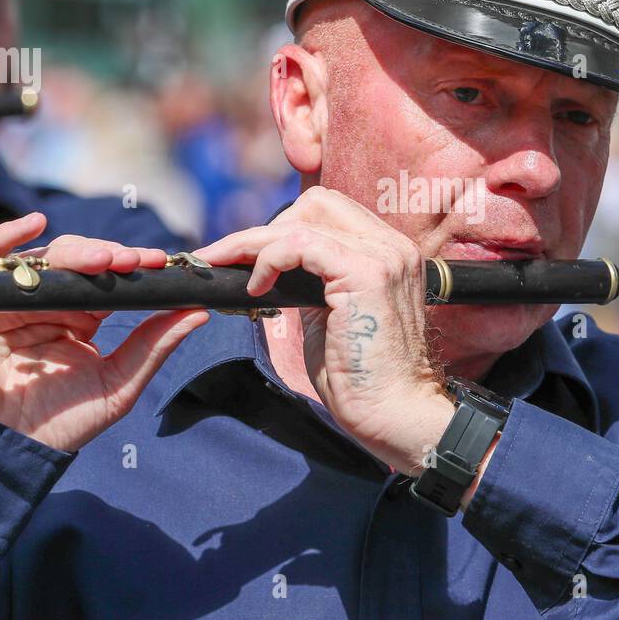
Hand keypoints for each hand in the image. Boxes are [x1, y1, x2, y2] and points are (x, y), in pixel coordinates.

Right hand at [0, 212, 208, 451]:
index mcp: (76, 318)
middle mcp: (41, 304)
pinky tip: (31, 226)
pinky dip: (0, 237)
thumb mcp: (117, 385)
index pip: (106, 280)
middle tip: (133, 261)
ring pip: (37, 258)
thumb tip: (198, 311)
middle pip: (74, 262)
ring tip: (102, 260)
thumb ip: (153, 346)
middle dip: (106, 256)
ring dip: (72, 252)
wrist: (6, 458)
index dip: (131, 266)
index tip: (161, 262)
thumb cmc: (60, 427)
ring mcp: (2, 302)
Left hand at [194, 186, 455, 475]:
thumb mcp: (329, 318)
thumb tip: (273, 271)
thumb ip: (310, 286)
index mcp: (387, 253)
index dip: (282, 227)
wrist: (395, 414)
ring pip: (301, 221)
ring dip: (252, 241)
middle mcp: (391, 246)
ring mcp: (382, 256)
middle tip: (222, 258)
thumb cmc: (361, 379)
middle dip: (262, 228)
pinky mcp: (366, 274)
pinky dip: (269, 259)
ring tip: (224, 267)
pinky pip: (300, 244)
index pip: (328, 212)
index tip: (241, 253)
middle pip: (314, 205)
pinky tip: (256, 288)